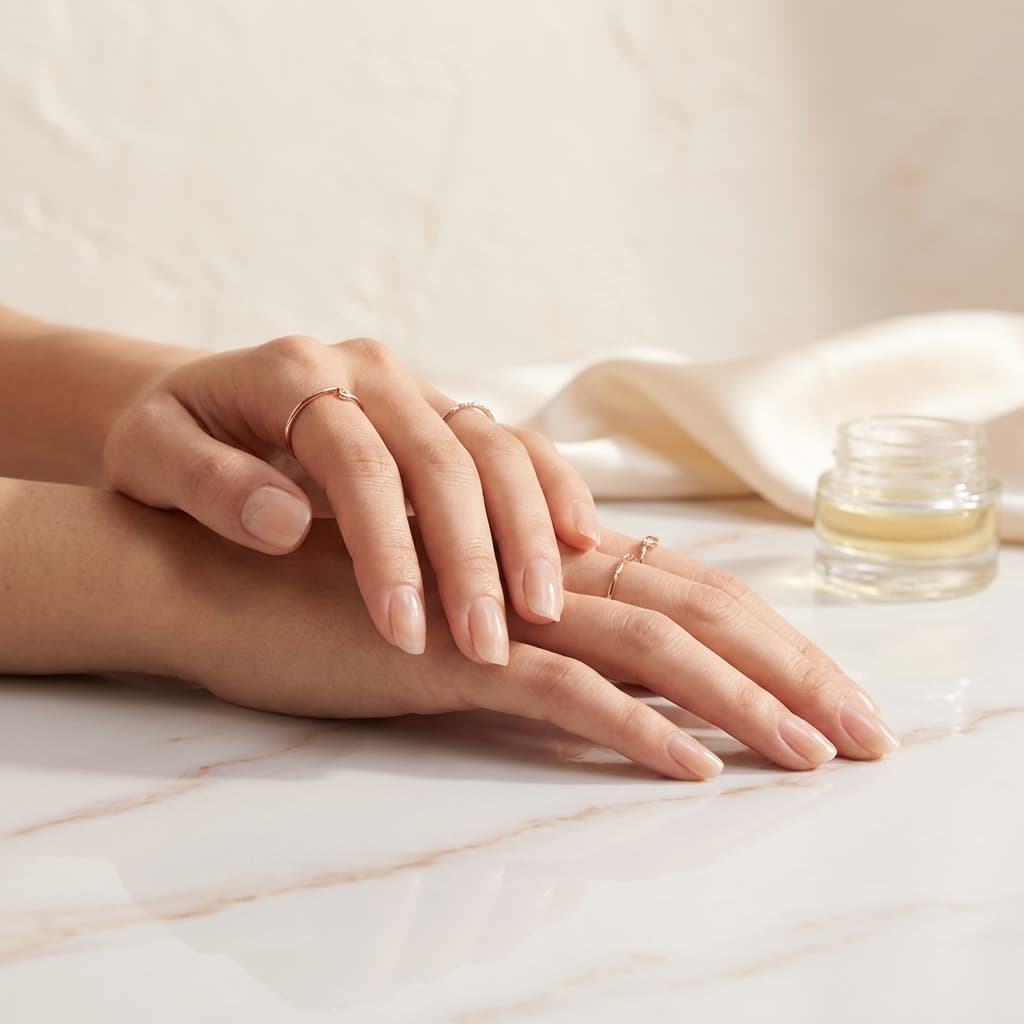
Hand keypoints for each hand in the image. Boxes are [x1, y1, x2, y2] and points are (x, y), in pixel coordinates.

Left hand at [103, 335, 601, 666]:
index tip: (402, 633)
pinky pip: (516, 444)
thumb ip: (206, 483)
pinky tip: (580, 541)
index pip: (359, 463)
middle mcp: (369, 371)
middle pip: (444, 458)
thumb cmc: (172, 439)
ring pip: (496, 448)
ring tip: (543, 611)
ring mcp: (416, 388)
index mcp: (294, 373)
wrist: (201, 402)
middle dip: (472, 557)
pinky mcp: (446, 415)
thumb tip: (284, 523)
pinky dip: (553, 488)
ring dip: (526, 531)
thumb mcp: (150, 455)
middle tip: (489, 644)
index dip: (386, 549)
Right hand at [175, 516, 898, 779]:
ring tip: (813, 754)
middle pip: (700, 612)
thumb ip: (534, 625)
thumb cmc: (342, 590)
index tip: (839, 690)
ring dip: (743, 702)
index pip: (693, 588)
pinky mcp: (453, 653)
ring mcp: (502, 610)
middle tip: (871, 732)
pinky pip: (563, 690)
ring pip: (652, 647)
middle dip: (794, 670)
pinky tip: (691, 767)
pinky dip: (635, 729)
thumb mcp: (462, 606)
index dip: (775, 636)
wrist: (232, 571)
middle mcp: (545, 575)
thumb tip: (613, 670)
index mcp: (553, 560)